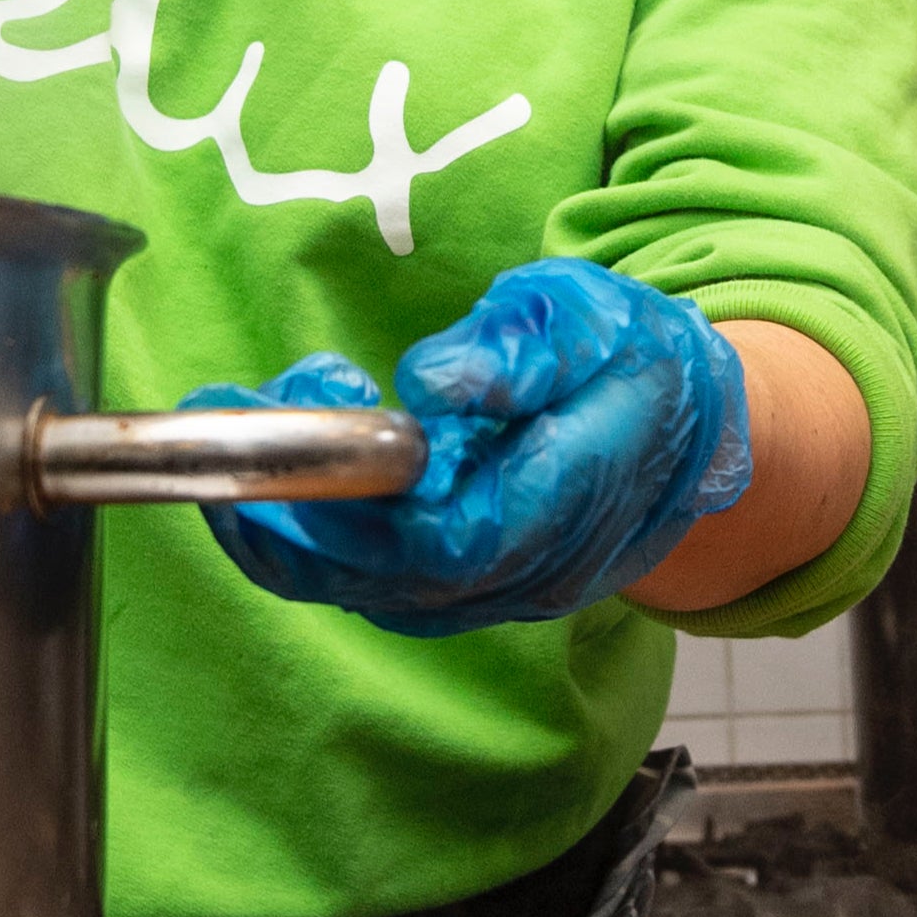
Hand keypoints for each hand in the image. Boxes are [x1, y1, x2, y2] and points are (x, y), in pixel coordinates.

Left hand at [190, 261, 753, 638]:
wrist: (684, 433)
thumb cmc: (629, 357)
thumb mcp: (590, 315)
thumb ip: (519, 348)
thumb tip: (432, 382)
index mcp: (583, 484)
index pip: (459, 530)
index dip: (366, 491)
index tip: (305, 403)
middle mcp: (543, 567)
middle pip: (399, 573)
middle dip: (298, 500)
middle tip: (233, 412)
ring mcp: (506, 597)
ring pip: (377, 593)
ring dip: (288, 524)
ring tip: (238, 427)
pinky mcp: (470, 602)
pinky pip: (377, 594)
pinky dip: (309, 547)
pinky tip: (270, 481)